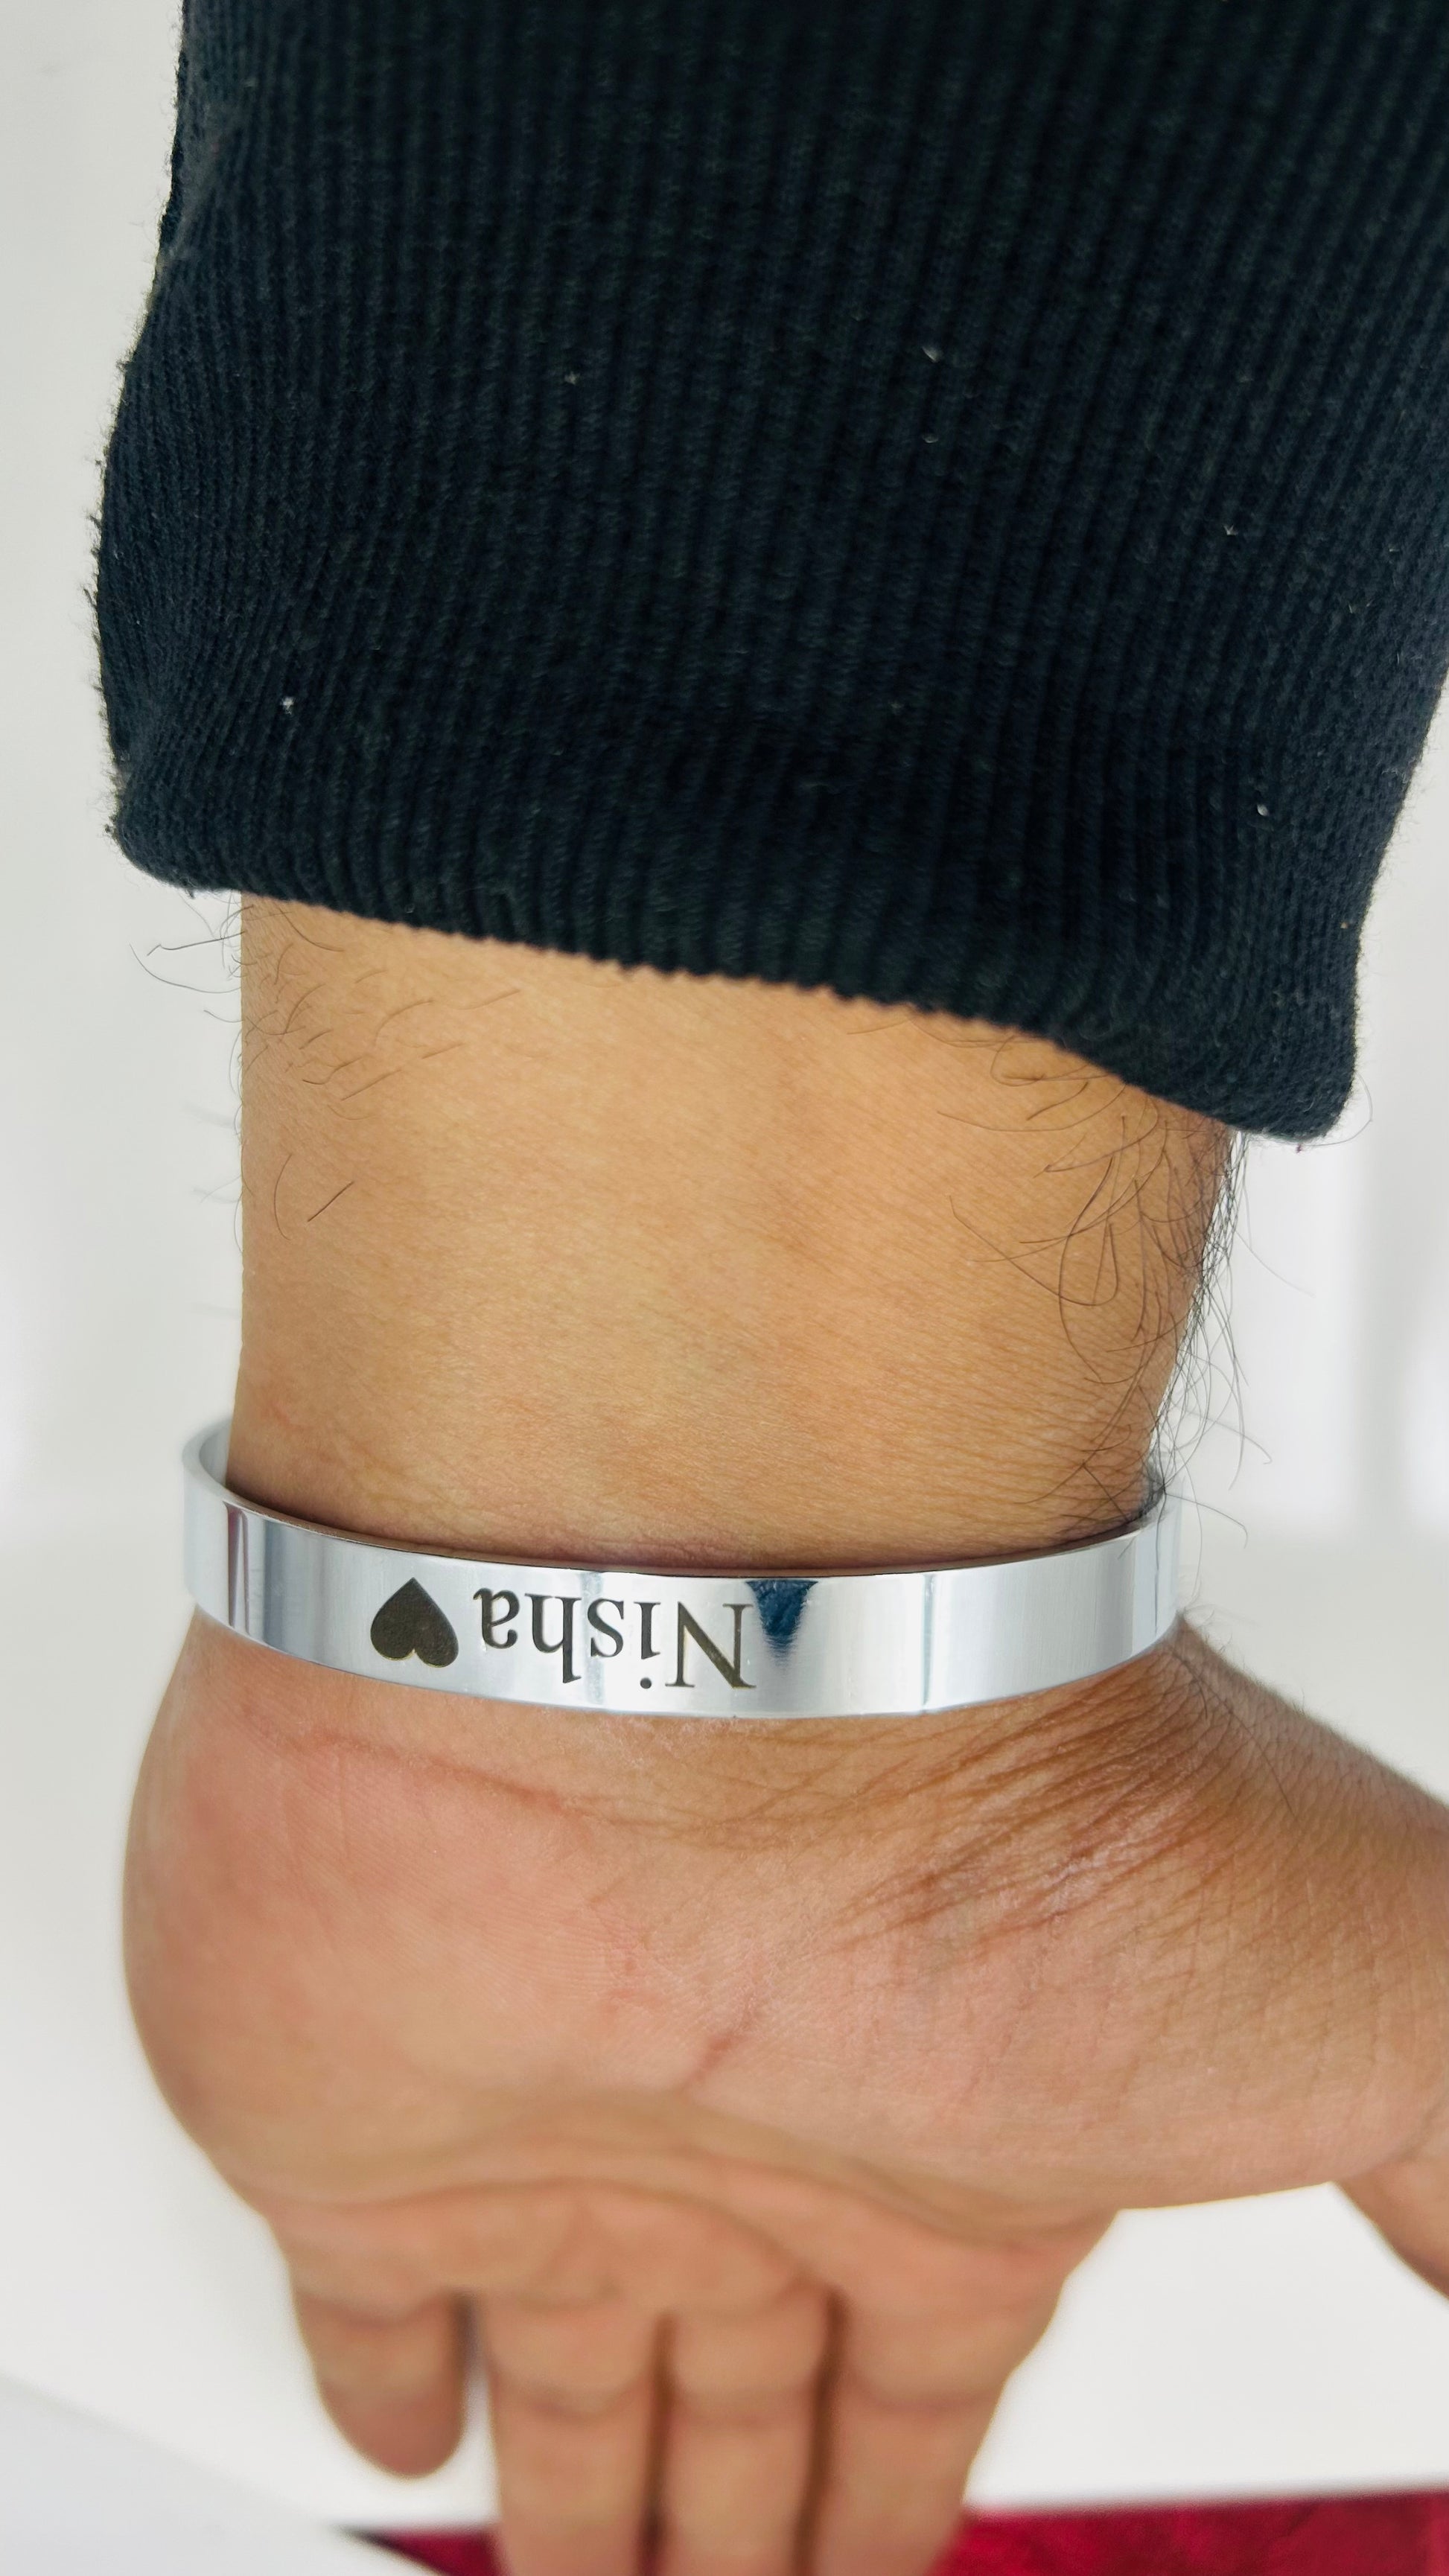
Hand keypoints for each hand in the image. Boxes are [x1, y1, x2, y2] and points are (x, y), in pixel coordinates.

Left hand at [124, 1608, 1448, 2575]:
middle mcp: (761, 2131)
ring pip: (575, 2370)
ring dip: (581, 2487)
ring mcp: (557, 2127)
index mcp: (964, 2143)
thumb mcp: (1370, 1994)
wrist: (712, 1663)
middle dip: (743, 2509)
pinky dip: (379, 2378)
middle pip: (746, 2383)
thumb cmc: (1018, 1821)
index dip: (900, 2485)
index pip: (927, 2373)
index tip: (884, 2553)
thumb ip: (1448, 2143)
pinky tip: (396, 2423)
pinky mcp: (362, 2125)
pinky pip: (360, 2297)